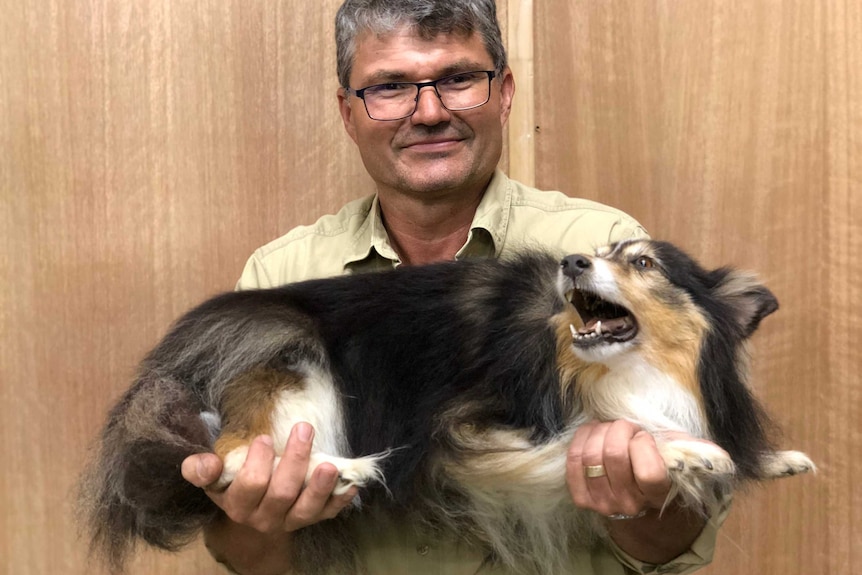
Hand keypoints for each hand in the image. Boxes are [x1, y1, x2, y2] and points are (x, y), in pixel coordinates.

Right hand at [181, 423, 357, 533]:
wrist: (251, 514)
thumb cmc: (233, 484)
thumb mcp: (213, 478)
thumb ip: (201, 469)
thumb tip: (205, 462)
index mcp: (238, 504)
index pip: (250, 486)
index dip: (259, 462)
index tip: (265, 438)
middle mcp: (264, 517)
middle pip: (282, 493)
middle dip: (295, 461)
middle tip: (304, 429)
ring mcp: (289, 520)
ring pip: (306, 508)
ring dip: (320, 487)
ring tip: (330, 464)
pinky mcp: (311, 519)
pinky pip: (327, 514)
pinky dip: (339, 499)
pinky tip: (350, 483)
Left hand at [566, 420, 718, 562]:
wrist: (637, 501)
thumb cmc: (660, 469)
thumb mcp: (681, 458)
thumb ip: (695, 451)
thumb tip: (716, 452)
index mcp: (657, 494)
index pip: (648, 472)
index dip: (643, 445)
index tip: (645, 436)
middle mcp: (630, 503)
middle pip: (614, 455)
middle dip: (620, 429)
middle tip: (627, 427)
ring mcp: (603, 503)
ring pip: (591, 455)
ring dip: (600, 431)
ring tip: (610, 429)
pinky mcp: (582, 498)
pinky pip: (573, 461)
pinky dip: (581, 439)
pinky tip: (593, 434)